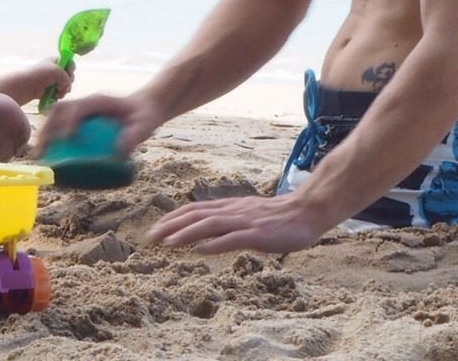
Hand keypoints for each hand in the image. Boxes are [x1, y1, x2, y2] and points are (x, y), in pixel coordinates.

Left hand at [31, 58, 73, 102]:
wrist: (27, 86)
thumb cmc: (40, 75)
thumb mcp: (57, 71)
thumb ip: (67, 77)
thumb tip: (65, 87)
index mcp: (56, 61)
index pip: (70, 62)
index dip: (71, 68)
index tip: (68, 72)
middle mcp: (56, 70)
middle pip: (70, 76)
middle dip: (68, 82)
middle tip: (62, 85)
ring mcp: (54, 80)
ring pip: (66, 86)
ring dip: (64, 90)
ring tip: (57, 92)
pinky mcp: (51, 90)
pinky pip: (61, 92)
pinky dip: (60, 95)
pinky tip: (55, 96)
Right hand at [34, 91, 162, 158]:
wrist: (144, 106)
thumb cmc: (144, 115)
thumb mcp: (145, 125)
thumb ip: (135, 136)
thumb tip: (119, 153)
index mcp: (99, 101)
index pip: (77, 108)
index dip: (69, 122)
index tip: (66, 140)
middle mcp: (85, 103)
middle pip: (58, 111)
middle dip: (47, 130)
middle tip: (42, 152)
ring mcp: (80, 109)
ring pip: (53, 116)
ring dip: (44, 134)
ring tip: (39, 156)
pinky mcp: (78, 118)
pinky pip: (59, 124)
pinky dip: (50, 138)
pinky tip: (49, 157)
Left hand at [146, 192, 336, 254]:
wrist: (308, 211)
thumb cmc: (278, 217)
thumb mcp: (247, 216)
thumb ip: (227, 223)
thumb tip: (204, 237)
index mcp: (230, 207)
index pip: (195, 209)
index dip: (173, 218)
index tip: (155, 229)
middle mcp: (233, 211)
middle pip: (196, 215)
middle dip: (171, 226)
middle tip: (150, 238)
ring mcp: (246, 221)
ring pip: (211, 224)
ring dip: (187, 233)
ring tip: (168, 243)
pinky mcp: (259, 234)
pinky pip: (234, 238)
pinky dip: (216, 243)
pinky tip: (201, 250)